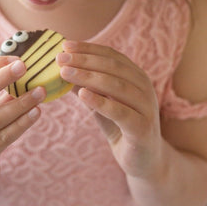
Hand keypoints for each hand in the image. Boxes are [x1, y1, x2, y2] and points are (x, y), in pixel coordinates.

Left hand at [57, 41, 161, 178]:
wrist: (143, 160)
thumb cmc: (120, 127)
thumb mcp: (102, 102)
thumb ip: (87, 85)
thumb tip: (61, 67)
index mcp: (136, 76)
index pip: (111, 55)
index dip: (88, 49)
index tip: (65, 45)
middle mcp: (144, 87)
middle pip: (113, 67)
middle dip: (84, 60)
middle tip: (60, 58)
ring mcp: (146, 107)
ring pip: (116, 86)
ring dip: (88, 77)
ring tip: (65, 73)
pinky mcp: (143, 128)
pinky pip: (121, 112)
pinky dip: (101, 102)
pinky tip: (82, 95)